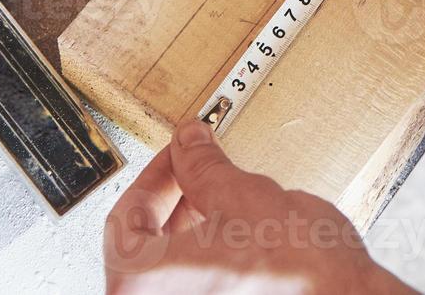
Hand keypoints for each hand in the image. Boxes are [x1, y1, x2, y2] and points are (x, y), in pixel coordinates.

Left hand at [105, 121, 413, 293]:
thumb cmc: (298, 273)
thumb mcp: (242, 196)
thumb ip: (201, 166)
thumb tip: (188, 144)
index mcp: (142, 284)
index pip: (125, 220)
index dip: (154, 176)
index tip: (176, 155)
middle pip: (143, 246)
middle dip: (173, 200)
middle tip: (197, 169)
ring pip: (169, 267)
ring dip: (189, 227)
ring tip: (222, 196)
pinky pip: (193, 283)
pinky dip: (205, 256)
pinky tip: (234, 233)